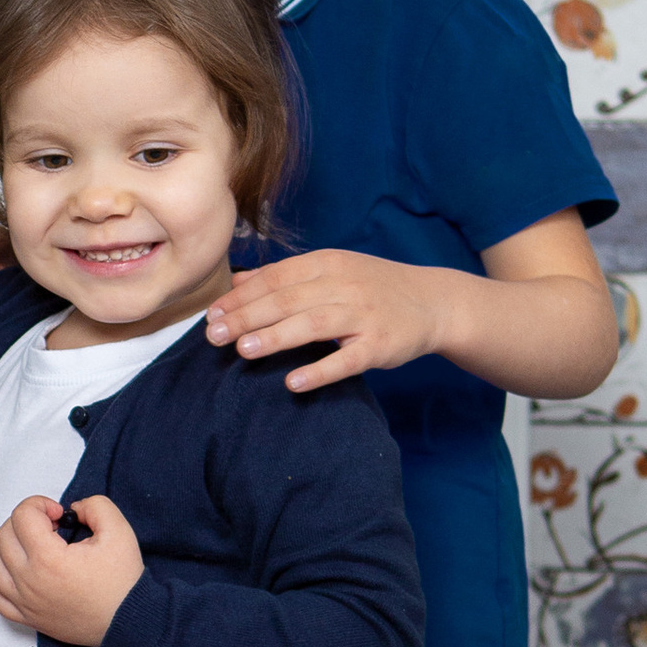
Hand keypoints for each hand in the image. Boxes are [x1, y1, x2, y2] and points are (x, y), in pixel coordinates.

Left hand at [0, 494, 142, 646]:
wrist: (128, 622)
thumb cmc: (122, 582)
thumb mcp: (119, 531)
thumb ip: (95, 506)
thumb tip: (73, 509)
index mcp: (48, 559)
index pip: (22, 515)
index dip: (41, 505)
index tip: (61, 515)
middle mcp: (29, 581)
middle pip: (4, 535)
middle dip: (27, 522)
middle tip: (52, 528)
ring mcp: (24, 602)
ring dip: (10, 547)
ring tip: (35, 548)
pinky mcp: (26, 617)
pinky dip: (2, 578)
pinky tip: (21, 571)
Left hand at [205, 246, 458, 392]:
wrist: (433, 302)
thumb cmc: (373, 287)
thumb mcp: (331, 270)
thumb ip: (285, 276)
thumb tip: (237, 282)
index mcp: (327, 264)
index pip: (276, 277)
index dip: (242, 296)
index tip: (213, 314)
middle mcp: (344, 285)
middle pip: (288, 299)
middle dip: (247, 317)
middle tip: (213, 335)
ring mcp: (363, 315)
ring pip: (313, 324)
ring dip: (275, 337)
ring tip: (242, 350)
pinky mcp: (380, 345)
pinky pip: (347, 360)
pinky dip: (320, 370)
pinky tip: (294, 383)